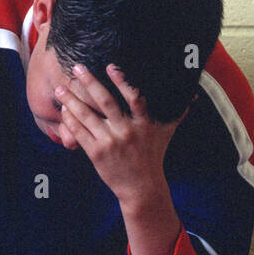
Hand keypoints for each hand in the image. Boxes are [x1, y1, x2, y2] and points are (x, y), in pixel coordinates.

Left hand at [54, 63, 184, 205]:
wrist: (141, 188)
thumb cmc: (153, 157)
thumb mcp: (165, 133)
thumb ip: (176, 113)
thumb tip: (192, 96)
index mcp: (144, 123)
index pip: (134, 98)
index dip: (122, 81)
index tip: (111, 66)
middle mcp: (127, 131)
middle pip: (105, 102)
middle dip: (89, 83)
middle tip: (77, 68)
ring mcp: (110, 142)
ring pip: (87, 117)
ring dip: (72, 101)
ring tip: (61, 89)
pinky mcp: (97, 153)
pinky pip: (80, 133)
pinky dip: (70, 121)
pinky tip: (64, 111)